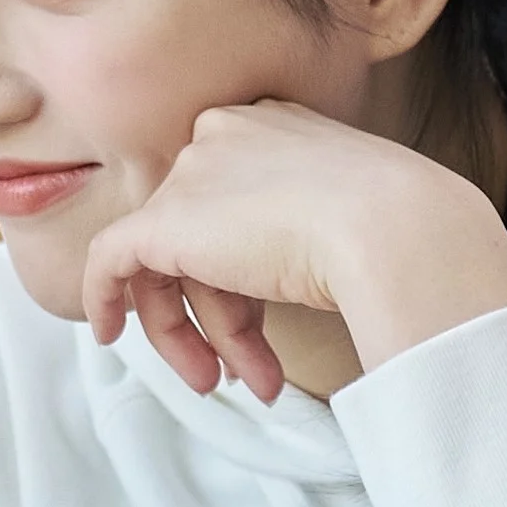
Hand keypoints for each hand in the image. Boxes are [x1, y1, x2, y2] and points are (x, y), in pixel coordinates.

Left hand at [76, 100, 506, 398]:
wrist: (396, 229)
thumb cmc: (400, 227)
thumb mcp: (352, 211)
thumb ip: (304, 225)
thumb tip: (285, 265)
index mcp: (273, 123)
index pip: (236, 203)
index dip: (241, 273)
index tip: (255, 320)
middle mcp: (225, 136)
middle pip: (203, 237)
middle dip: (225, 314)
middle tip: (246, 371)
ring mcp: (192, 176)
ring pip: (171, 261)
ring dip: (203, 333)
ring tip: (239, 382)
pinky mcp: (163, 221)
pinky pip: (112, 259)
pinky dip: (106, 298)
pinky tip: (111, 336)